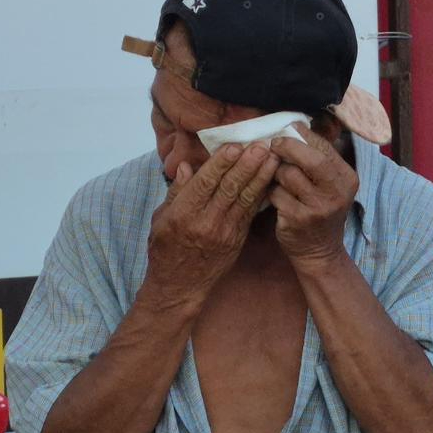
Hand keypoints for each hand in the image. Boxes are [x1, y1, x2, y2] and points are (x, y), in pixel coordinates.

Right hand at [144, 143, 279, 309]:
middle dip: (247, 165)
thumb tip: (187, 166)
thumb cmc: (165, 249)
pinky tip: (270, 180)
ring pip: (245, 199)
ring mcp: (224, 233)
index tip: (234, 145)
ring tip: (272, 158)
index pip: (205, 183)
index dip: (221, 164)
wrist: (179, 287)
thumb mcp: (160, 219)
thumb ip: (176, 192)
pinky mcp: (237, 240)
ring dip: (260, 176)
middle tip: (261, 145)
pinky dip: (261, 195)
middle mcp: (205, 223)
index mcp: (183, 215)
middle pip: (229, 188)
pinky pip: (250, 213)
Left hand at [270, 123, 358, 272]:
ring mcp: (318, 207)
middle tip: (274, 144)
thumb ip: (318, 158)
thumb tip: (295, 125)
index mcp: (346, 178)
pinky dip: (272, 192)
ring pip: (287, 174)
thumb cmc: (321, 210)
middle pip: (309, 158)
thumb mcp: (329, 185)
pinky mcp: (298, 219)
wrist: (319, 252)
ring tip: (280, 180)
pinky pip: (275, 193)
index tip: (287, 129)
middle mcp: (336, 192)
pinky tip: (277, 198)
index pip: (323, 146)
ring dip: (277, 174)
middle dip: (287, 147)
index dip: (301, 134)